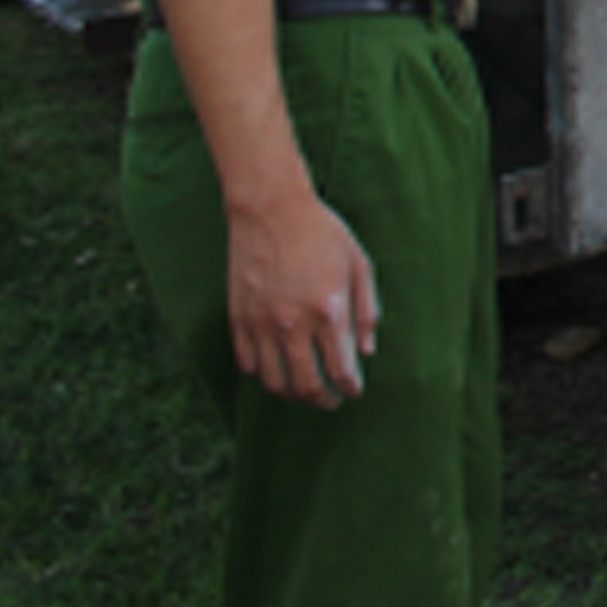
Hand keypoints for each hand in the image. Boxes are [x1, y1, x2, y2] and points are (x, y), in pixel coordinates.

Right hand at [216, 179, 378, 412]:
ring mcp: (262, 322)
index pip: (341, 371)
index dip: (349, 388)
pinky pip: (248, 362)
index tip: (352, 389)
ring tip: (303, 390)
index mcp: (329, 311)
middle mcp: (293, 323)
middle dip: (323, 399)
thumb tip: (367, 351)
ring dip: (293, 394)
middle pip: (307, 385)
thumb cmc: (320, 231)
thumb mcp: (358, 264)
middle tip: (331, 400)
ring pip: (275, 381)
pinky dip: (263, 373)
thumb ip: (367, 310)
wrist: (270, 207)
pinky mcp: (239, 317)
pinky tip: (276, 367)